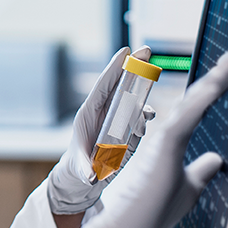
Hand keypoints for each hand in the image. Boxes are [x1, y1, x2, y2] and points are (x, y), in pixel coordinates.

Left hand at [47, 46, 155, 213]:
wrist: (84, 178)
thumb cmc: (78, 169)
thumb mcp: (80, 169)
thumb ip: (85, 170)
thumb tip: (92, 177)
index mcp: (88, 113)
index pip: (102, 86)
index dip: (113, 68)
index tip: (125, 51)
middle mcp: (103, 112)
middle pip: (119, 84)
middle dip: (132, 66)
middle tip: (147, 49)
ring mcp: (116, 119)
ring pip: (131, 99)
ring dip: (142, 94)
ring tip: (148, 106)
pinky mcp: (126, 129)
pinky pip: (138, 116)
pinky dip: (146, 114)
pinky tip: (149, 118)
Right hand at [52, 47, 227, 227]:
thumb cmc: (151, 213)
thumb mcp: (187, 189)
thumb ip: (200, 171)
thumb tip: (216, 159)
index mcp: (173, 142)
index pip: (200, 107)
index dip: (220, 86)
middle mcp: (168, 133)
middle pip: (199, 97)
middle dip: (224, 73)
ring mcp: (164, 137)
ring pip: (195, 100)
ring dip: (219, 78)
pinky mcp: (164, 145)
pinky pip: (188, 114)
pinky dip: (204, 96)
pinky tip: (220, 81)